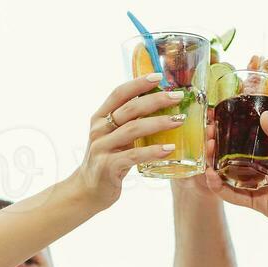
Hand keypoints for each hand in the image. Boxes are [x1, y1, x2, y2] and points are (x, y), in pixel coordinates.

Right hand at [80, 75, 187, 209]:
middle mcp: (99, 130)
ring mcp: (102, 148)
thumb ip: (128, 122)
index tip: (159, 76)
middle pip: (130, 108)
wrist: (88, 190)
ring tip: (179, 120)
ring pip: (134, 129)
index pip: (119, 93)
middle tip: (178, 96)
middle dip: (156, 100)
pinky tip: (169, 148)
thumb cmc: (107, 160)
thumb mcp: (113, 137)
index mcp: (100, 118)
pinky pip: (134, 155)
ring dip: (159, 123)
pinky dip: (154, 151)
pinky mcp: (108, 166)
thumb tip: (158, 104)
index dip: (138, 83)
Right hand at [204, 106, 267, 234]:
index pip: (250, 136)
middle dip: (219, 144)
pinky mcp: (256, 202)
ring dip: (215, 162)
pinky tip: (211, 176)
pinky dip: (220, 187)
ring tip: (207, 150)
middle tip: (208, 132)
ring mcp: (259, 184)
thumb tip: (265, 116)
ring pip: (230, 173)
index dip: (234, 127)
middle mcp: (264, 166)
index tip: (219, 116)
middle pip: (236, 154)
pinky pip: (233, 194)